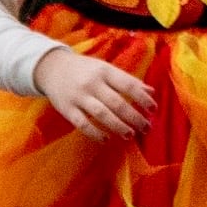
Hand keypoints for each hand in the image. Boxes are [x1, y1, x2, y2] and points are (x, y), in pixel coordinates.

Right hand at [37, 49, 154, 140]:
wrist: (52, 68)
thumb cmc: (86, 70)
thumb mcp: (106, 69)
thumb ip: (128, 80)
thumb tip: (152, 92)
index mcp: (105, 71)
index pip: (129, 85)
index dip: (143, 99)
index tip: (153, 110)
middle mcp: (92, 83)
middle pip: (117, 103)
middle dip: (134, 117)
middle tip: (146, 128)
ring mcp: (78, 96)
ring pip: (102, 114)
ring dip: (118, 126)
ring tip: (130, 135)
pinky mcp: (66, 109)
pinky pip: (82, 124)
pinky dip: (95, 133)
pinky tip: (106, 139)